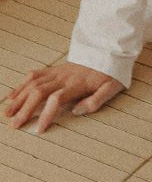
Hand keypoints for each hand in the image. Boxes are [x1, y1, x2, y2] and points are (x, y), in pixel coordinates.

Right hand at [3, 62, 124, 133]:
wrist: (108, 52)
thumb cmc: (110, 73)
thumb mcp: (111, 88)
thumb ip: (96, 100)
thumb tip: (77, 111)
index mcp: (78, 83)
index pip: (57, 98)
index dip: (46, 114)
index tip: (39, 129)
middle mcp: (64, 76)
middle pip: (39, 91)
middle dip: (25, 109)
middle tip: (14, 125)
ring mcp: (58, 71)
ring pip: (33, 83)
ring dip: (19, 98)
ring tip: (8, 113)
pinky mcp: (55, 68)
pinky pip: (35, 74)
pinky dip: (21, 85)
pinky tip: (11, 95)